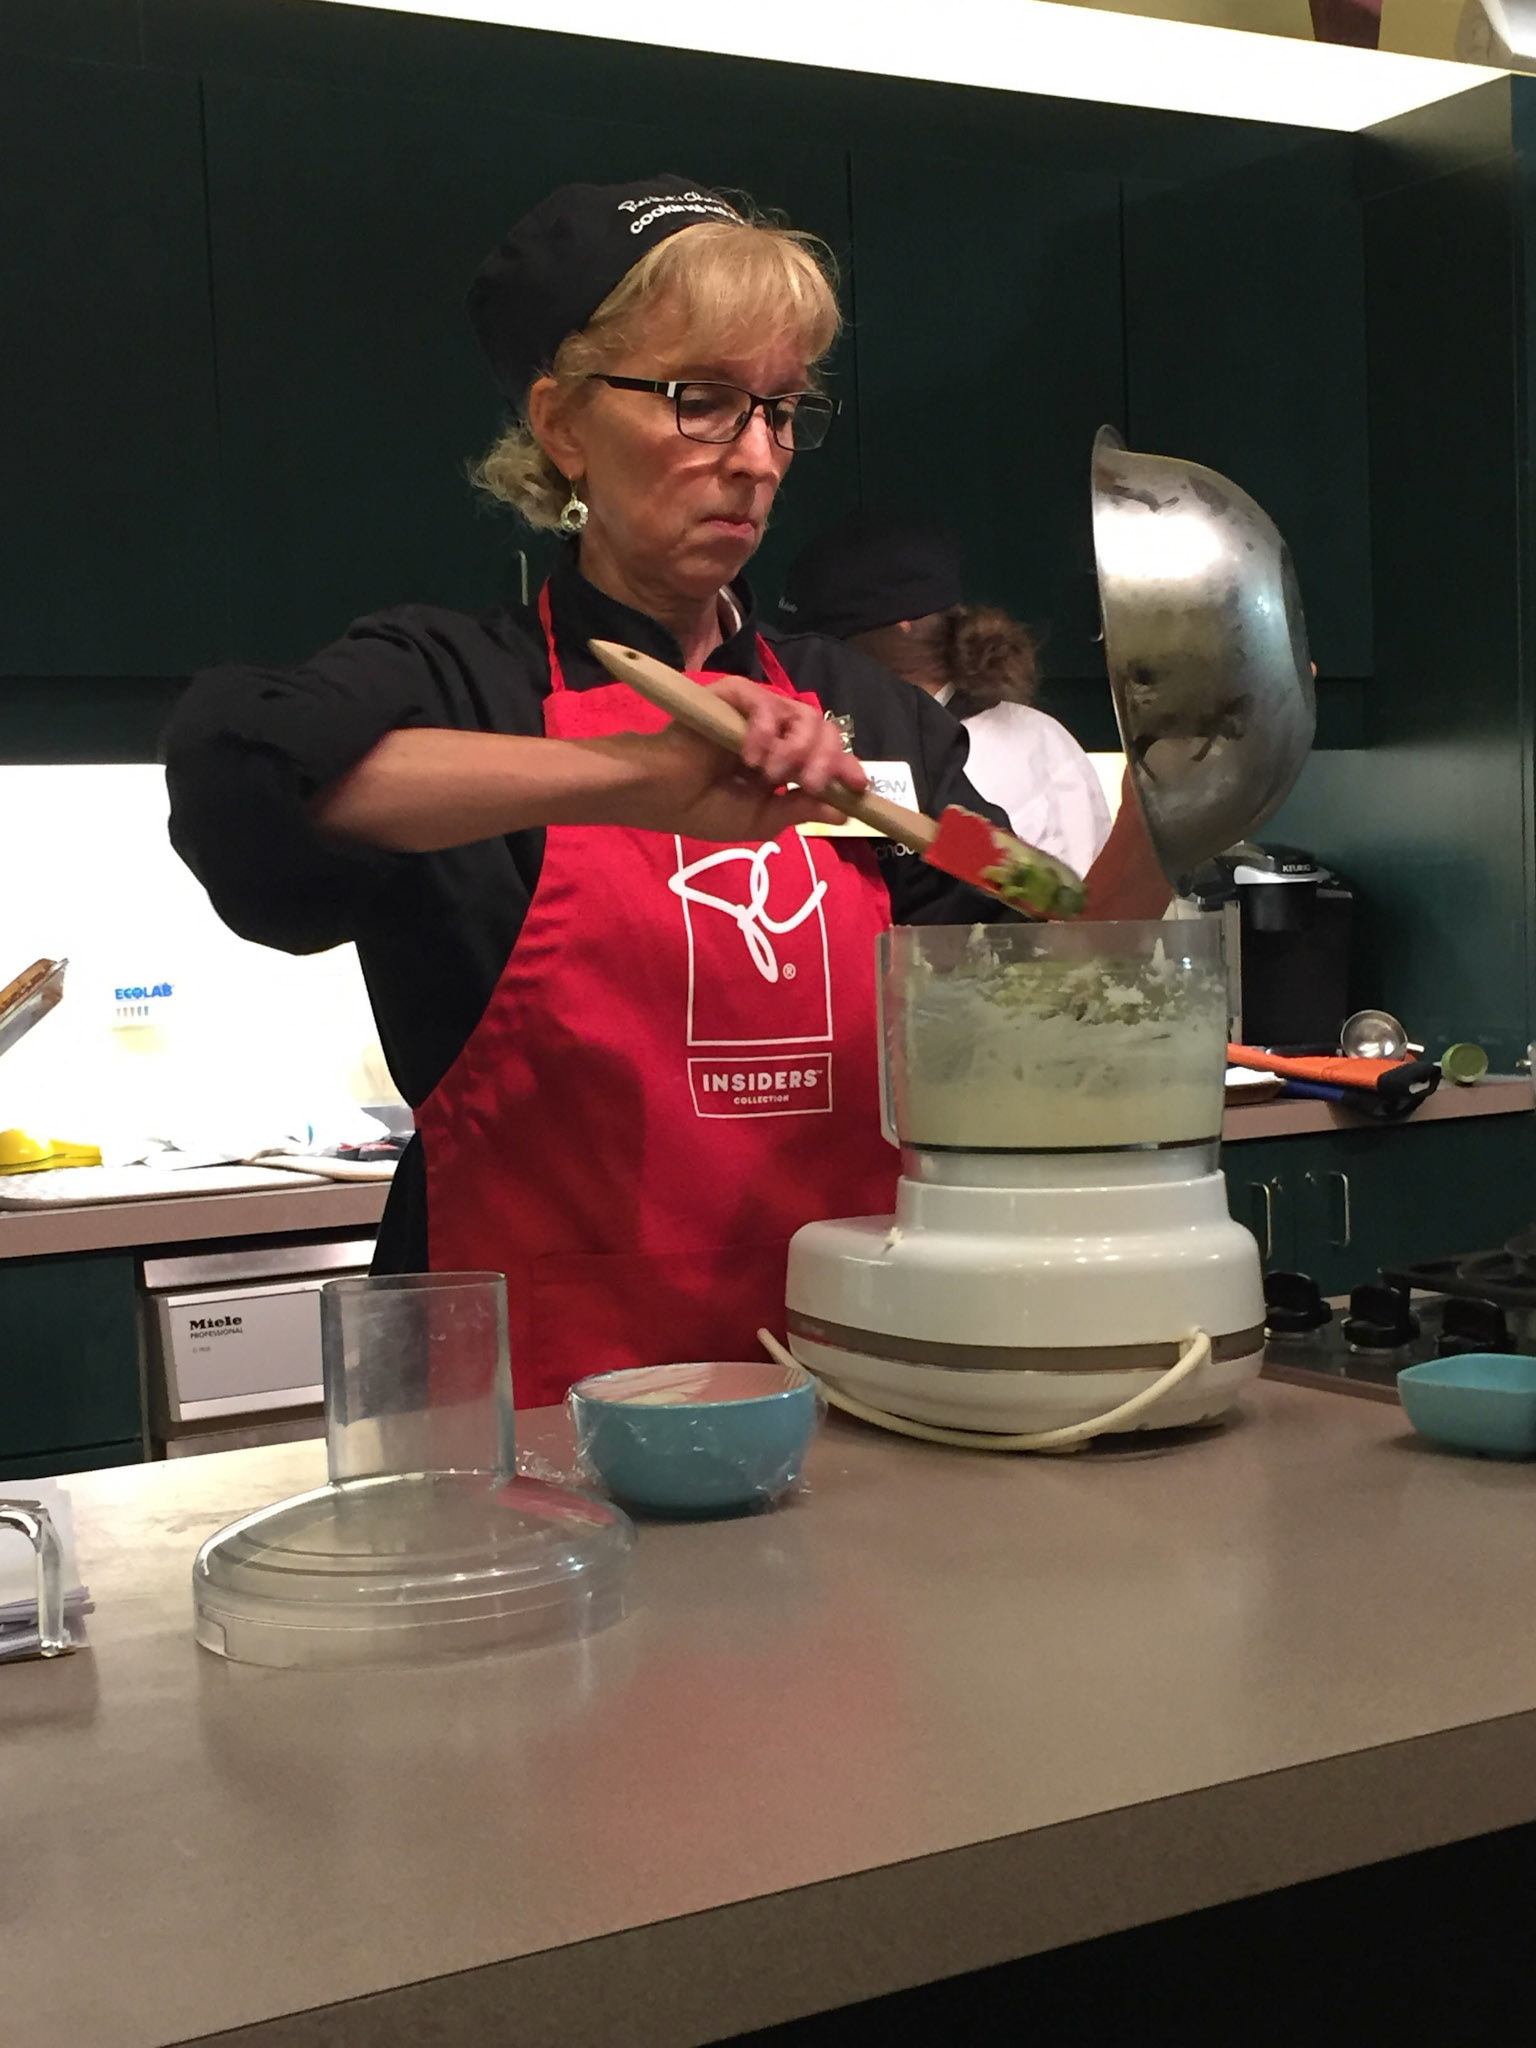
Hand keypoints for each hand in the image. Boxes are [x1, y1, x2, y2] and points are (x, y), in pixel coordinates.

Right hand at [584, 675, 868, 842]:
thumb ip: (799, 810)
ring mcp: (754, 712)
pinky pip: (762, 701)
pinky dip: (764, 730)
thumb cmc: (702, 809)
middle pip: (823, 729)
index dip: (845, 767)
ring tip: (773, 774)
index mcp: (783, 760)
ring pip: (800, 713)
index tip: (858, 787)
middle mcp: (775, 732)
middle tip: (809, 783)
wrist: (658, 797)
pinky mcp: (731, 696)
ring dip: (797, 748)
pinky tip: (751, 758)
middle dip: (825, 759)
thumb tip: (841, 813)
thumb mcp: (760, 820)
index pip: (826, 755)